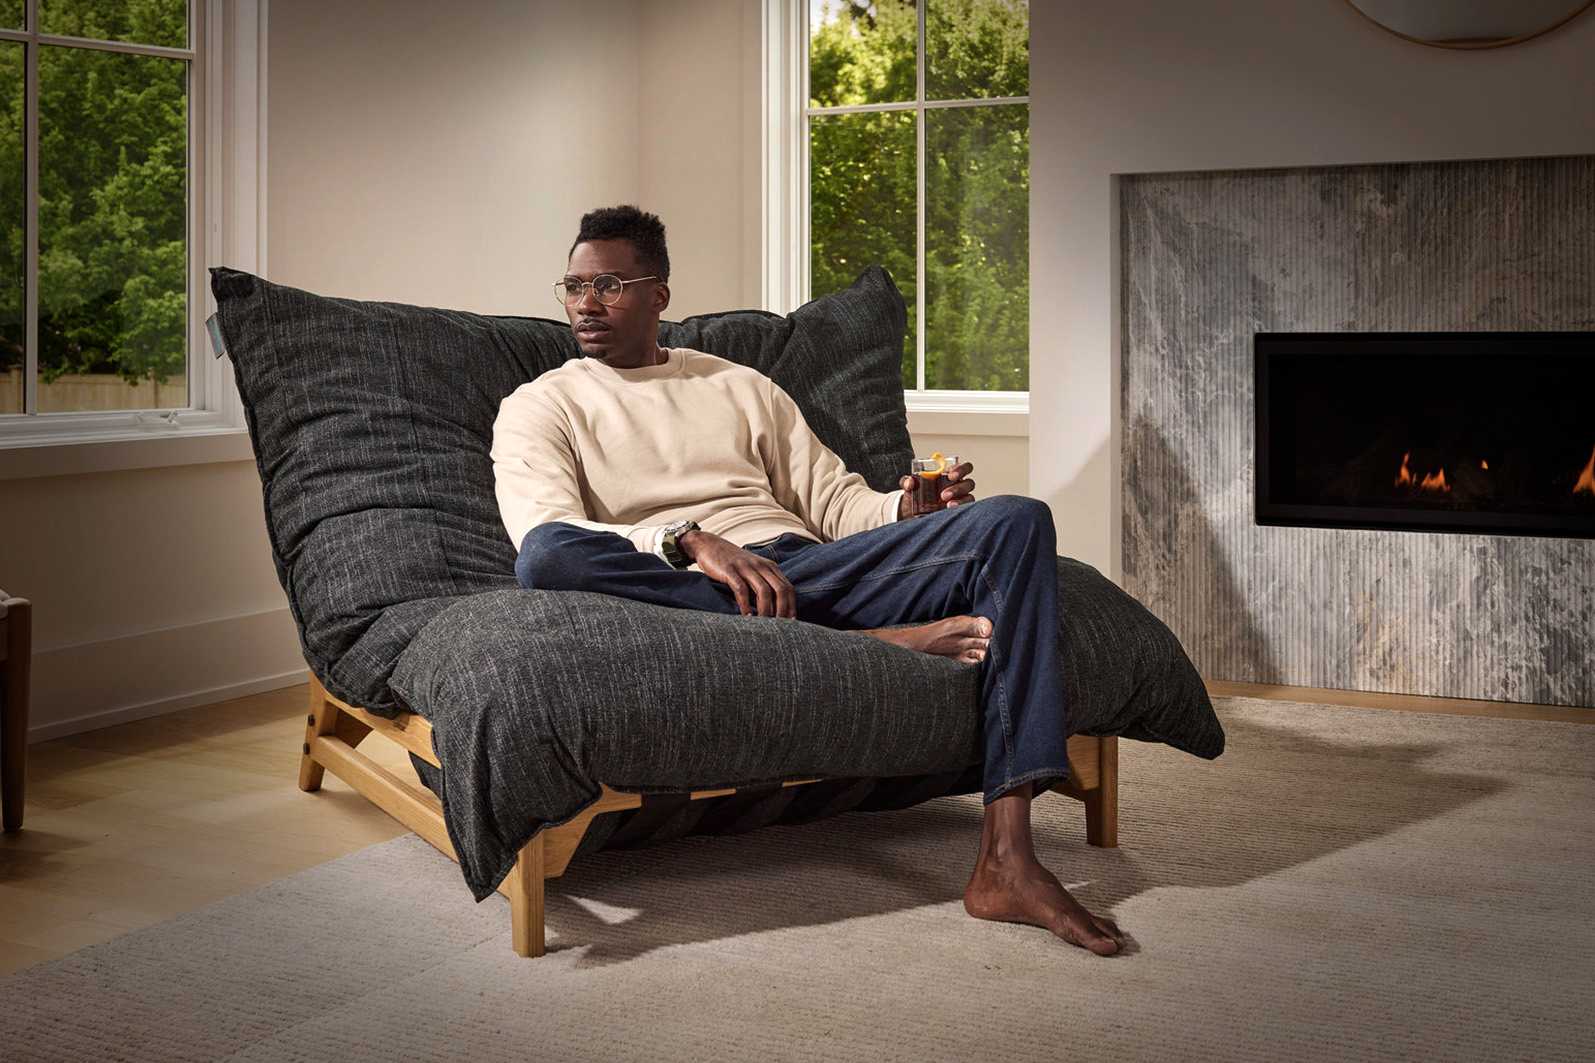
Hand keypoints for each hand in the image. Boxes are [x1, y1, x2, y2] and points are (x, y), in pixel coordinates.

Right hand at [679, 529, 796, 617]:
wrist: (709, 545)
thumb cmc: (732, 564)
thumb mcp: (753, 572)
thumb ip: (763, 588)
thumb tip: (773, 611)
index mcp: (769, 566)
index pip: (788, 587)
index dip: (792, 606)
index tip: (791, 622)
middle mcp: (761, 566)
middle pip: (780, 590)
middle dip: (782, 610)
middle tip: (779, 627)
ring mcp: (746, 567)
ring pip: (763, 591)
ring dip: (765, 611)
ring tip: (762, 624)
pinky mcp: (730, 570)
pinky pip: (741, 589)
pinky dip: (745, 604)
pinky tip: (746, 616)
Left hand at [898, 459, 977, 519]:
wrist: (912, 511)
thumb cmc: (917, 492)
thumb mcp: (909, 485)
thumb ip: (906, 481)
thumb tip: (909, 483)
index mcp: (951, 474)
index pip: (965, 467)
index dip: (961, 469)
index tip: (950, 476)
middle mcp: (959, 485)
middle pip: (969, 483)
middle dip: (958, 488)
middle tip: (943, 495)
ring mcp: (961, 499)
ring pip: (969, 498)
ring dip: (960, 501)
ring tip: (947, 506)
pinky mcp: (960, 510)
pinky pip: (965, 510)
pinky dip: (959, 510)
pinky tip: (949, 512)